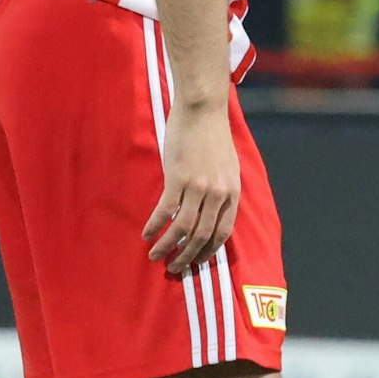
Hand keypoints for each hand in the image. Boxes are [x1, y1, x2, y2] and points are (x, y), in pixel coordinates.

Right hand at [143, 101, 239, 274]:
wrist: (203, 109)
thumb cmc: (213, 136)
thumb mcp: (227, 167)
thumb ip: (222, 189)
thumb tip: (211, 210)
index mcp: (232, 193)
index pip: (222, 233)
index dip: (208, 251)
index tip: (195, 262)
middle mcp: (218, 195)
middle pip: (202, 236)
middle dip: (186, 257)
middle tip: (173, 268)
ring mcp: (199, 187)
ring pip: (182, 229)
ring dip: (167, 246)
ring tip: (155, 256)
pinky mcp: (178, 178)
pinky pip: (165, 211)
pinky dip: (155, 226)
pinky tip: (146, 234)